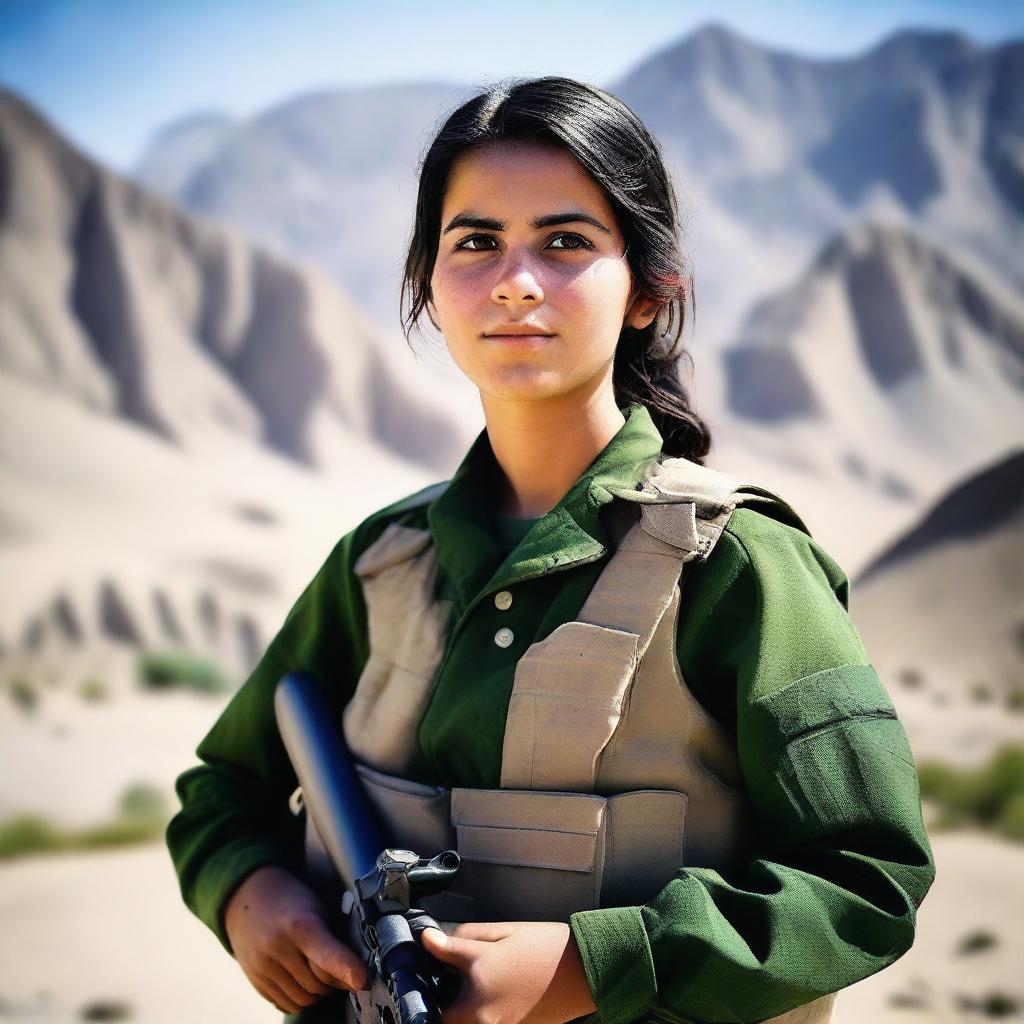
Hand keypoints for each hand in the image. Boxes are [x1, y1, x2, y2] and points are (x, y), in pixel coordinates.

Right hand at [224, 864, 368, 1014]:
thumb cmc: (294, 902)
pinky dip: (300, 998)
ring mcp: (263, 968)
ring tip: (320, 972)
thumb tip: (357, 973)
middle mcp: (278, 948)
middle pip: (318, 984)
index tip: (363, 981)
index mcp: (300, 925)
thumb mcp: (318, 909)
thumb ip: (336, 938)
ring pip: (303, 999)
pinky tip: (303, 979)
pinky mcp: (256, 982)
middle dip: (336, 981)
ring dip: (318, 992)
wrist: (249, 899)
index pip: (327, 956)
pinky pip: (286, 1004)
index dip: (348, 970)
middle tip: (343, 969)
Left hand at [420, 921, 597, 1023]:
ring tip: (466, 982)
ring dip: (460, 1007)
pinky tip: (489, 990)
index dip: (422, 984)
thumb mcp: (499, 934)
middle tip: (444, 976)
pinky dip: (479, 1010)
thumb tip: (430, 941)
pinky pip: (484, 1022)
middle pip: (446, 1019)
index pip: (429, 1002)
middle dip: (442, 999)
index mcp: (475, 996)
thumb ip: (459, 940)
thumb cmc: (544, 948)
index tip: (422, 965)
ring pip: (464, 1021)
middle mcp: (483, 1022)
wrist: (584, 971)